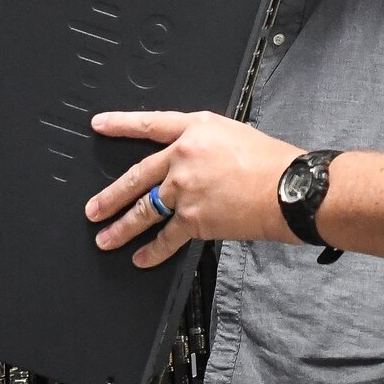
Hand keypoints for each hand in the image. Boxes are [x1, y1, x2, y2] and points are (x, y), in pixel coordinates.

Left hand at [85, 112, 303, 268]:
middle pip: (137, 176)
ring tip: (104, 238)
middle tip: (93, 208)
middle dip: (111, 196)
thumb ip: (209, 147)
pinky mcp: (193, 218)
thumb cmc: (274, 162)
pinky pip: (166, 237)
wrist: (289, 189)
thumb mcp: (236, 136)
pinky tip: (140, 259)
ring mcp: (185, 188)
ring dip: (122, 227)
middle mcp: (183, 156)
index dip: (122, 124)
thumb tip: (197, 164)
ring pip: (144, 210)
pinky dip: (152, 251)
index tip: (99, 125)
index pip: (151, 124)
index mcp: (196, 128)